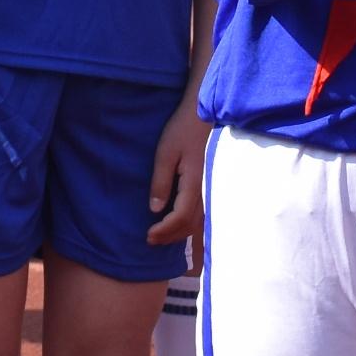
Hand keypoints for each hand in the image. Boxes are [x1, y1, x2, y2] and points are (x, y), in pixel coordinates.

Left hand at [148, 106, 208, 243]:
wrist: (200, 116)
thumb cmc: (181, 132)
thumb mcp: (165, 154)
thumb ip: (161, 182)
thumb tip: (155, 209)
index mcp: (193, 183)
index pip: (181, 216)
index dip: (165, 229)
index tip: (149, 235)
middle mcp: (203, 190)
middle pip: (190, 224)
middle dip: (170, 235)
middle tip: (151, 239)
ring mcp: (206, 188)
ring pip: (197, 221)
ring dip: (180, 233)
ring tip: (162, 236)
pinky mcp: (204, 185)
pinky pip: (199, 213)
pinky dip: (188, 225)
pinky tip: (177, 225)